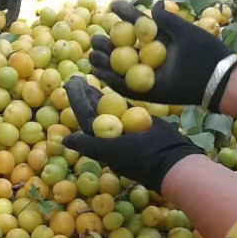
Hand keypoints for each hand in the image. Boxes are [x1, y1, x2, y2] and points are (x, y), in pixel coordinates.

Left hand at [63, 77, 200, 193]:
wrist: (173, 160)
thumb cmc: (141, 158)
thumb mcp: (111, 152)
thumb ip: (88, 145)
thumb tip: (63, 140)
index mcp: (102, 143)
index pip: (85, 118)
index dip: (76, 101)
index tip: (69, 84)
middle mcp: (112, 136)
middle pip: (93, 111)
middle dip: (83, 94)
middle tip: (74, 76)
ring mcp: (126, 127)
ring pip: (107, 107)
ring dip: (96, 93)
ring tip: (87, 77)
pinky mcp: (139, 121)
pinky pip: (124, 106)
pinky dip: (116, 95)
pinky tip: (109, 84)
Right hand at [90, 0, 236, 108]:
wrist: (216, 78)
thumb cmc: (205, 52)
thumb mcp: (184, 31)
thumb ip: (167, 19)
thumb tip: (154, 4)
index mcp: (160, 41)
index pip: (138, 26)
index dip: (126, 15)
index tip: (113, 5)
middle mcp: (152, 58)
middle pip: (125, 49)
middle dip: (108, 43)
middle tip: (95, 36)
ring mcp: (149, 76)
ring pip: (121, 68)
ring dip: (105, 62)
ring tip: (91, 53)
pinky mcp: (149, 93)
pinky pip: (127, 88)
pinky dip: (112, 81)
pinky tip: (99, 73)